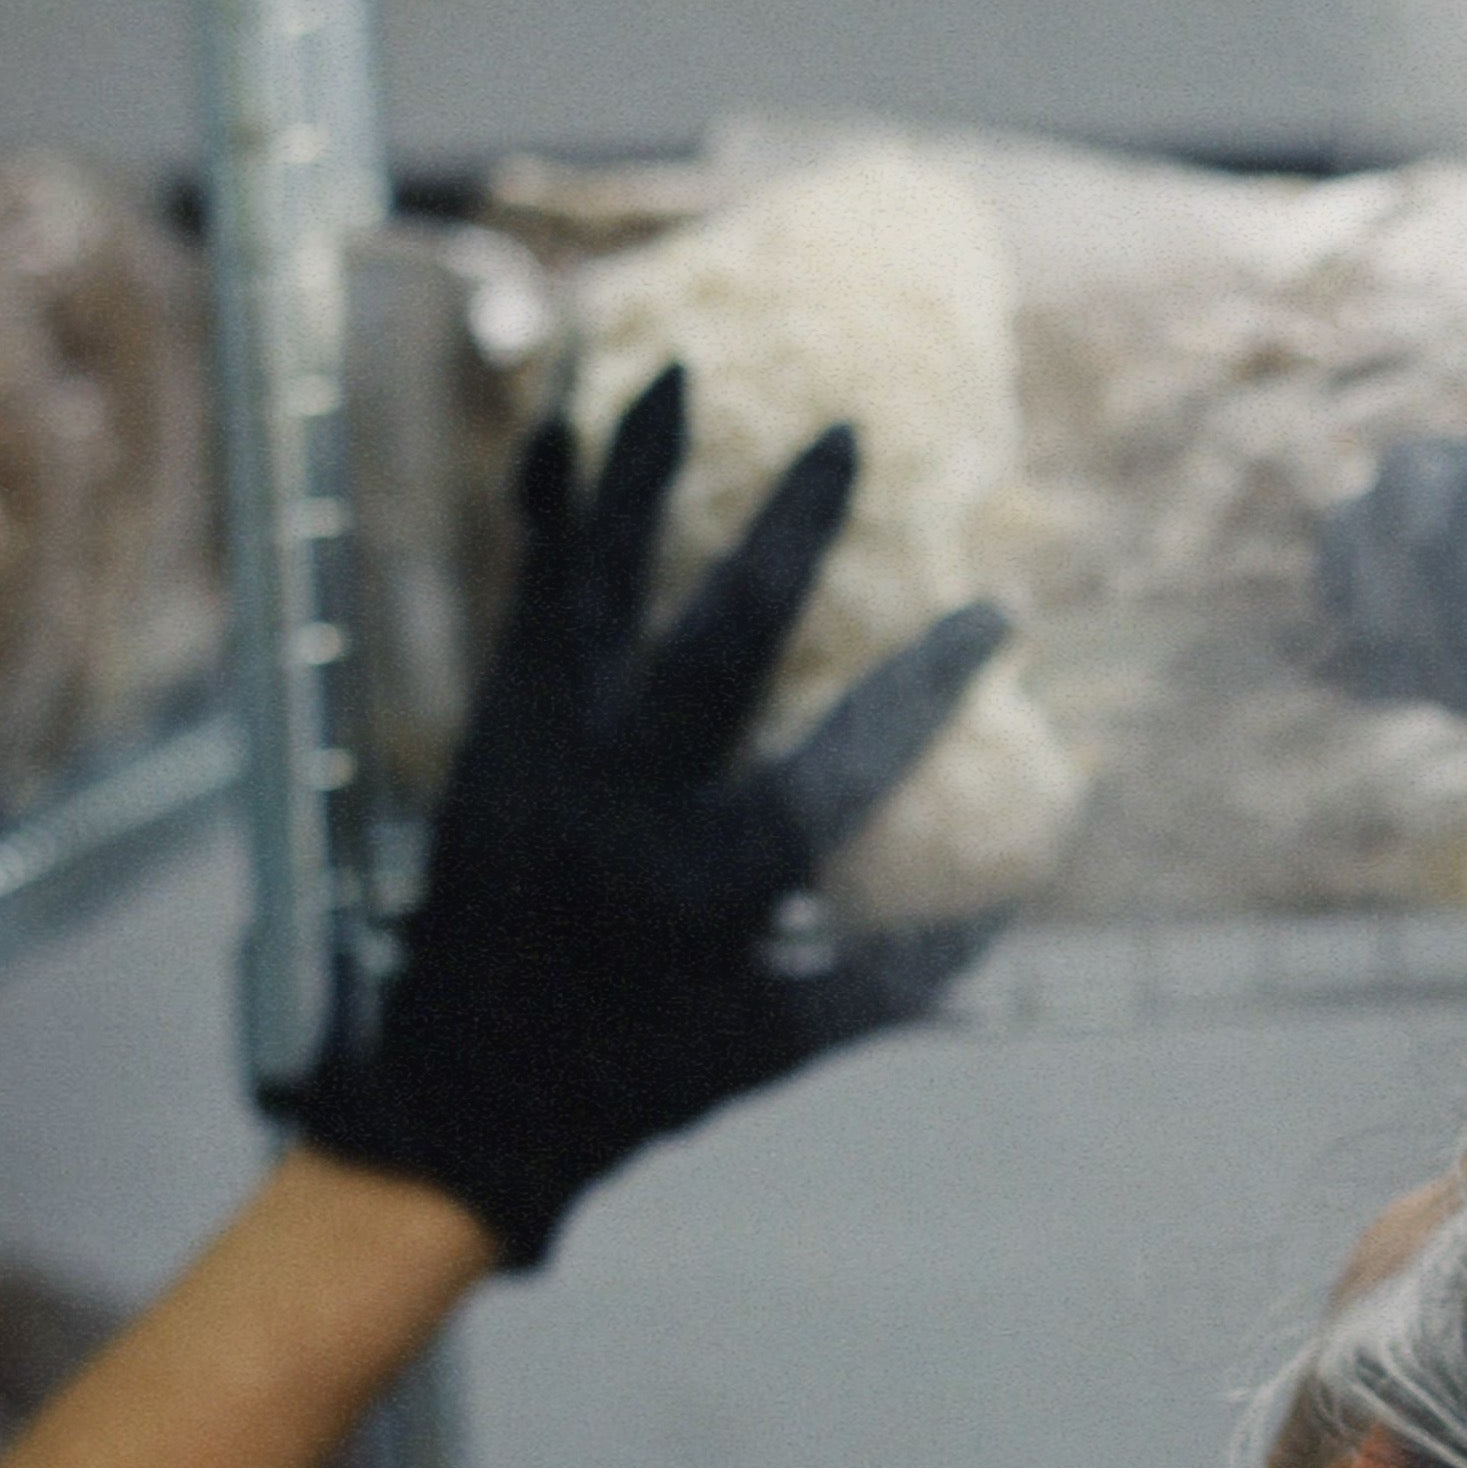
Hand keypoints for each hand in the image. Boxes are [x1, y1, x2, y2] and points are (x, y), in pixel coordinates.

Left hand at [272, 367, 1007, 1263]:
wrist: (452, 1094)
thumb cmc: (635, 1079)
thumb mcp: (776, 1048)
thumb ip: (892, 978)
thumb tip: (1014, 895)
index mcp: (709, 890)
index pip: (846, 766)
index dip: (929, 687)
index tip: (995, 615)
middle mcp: (623, 807)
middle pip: (722, 641)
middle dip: (789, 533)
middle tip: (843, 437)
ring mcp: (543, 758)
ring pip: (597, 591)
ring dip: (636, 476)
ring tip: (668, 373)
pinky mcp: (492, 731)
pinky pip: (525, 600)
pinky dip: (546, 514)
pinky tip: (562, 429)